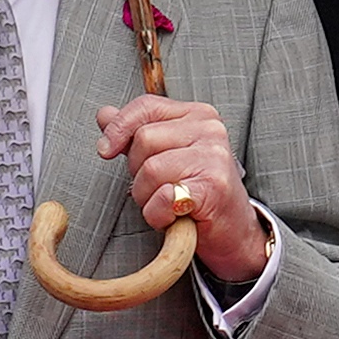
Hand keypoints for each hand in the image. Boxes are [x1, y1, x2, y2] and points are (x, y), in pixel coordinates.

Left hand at [98, 92, 270, 284]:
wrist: (234, 231)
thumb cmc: (198, 192)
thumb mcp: (166, 154)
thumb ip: (136, 132)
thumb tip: (104, 115)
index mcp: (198, 115)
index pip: (146, 106)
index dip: (118, 127)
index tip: (106, 149)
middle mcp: (210, 130)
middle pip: (143, 139)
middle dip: (137, 171)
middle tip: (158, 188)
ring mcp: (214, 158)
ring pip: (149, 170)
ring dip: (147, 197)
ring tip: (168, 204)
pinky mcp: (213, 187)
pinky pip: (163, 197)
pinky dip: (158, 214)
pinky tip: (174, 216)